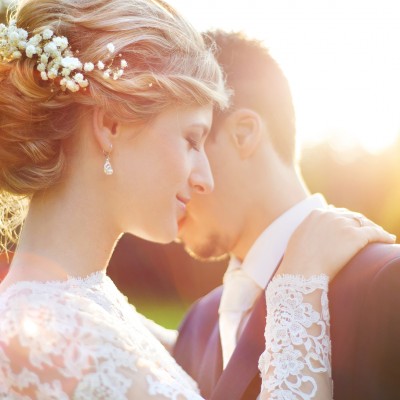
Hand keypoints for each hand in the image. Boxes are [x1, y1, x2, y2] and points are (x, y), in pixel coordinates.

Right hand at [277, 207, 395, 279]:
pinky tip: (389, 240)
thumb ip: (309, 229)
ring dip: (374, 229)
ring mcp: (343, 224)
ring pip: (365, 223)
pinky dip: (384, 236)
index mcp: (317, 214)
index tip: (352, 227)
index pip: (337, 213)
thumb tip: (315, 231)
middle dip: (361, 224)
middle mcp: (331, 215)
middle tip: (368, 232)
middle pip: (352, 216)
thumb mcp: (299, 237)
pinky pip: (375, 233)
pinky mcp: (355, 236)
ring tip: (380, 236)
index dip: (346, 220)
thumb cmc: (298, 260)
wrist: (302, 271)